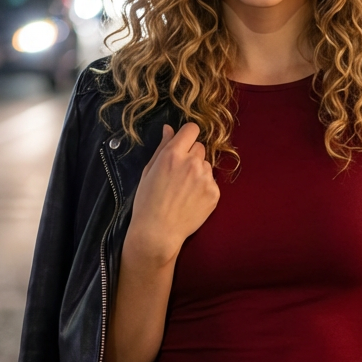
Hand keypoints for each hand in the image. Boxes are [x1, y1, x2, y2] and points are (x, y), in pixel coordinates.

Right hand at [124, 122, 219, 267]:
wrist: (158, 232)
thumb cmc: (148, 202)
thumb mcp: (148, 171)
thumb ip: (162, 147)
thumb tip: (169, 128)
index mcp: (172, 155)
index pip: (192, 129)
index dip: (187, 135)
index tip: (184, 143)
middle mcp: (191, 163)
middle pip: (200, 147)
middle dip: (191, 156)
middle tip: (179, 174)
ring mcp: (205, 178)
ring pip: (206, 165)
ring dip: (198, 172)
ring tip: (184, 190)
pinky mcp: (214, 193)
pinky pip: (212, 182)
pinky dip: (204, 188)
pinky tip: (191, 200)